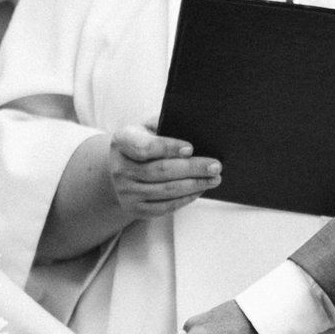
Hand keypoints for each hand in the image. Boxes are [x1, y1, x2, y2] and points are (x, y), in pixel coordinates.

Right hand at [105, 124, 221, 221]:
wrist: (121, 169)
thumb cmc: (142, 142)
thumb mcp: (146, 127)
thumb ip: (164, 124)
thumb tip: (194, 126)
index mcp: (122, 141)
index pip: (144, 147)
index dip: (168, 148)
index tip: (191, 148)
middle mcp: (119, 168)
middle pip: (160, 171)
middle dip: (192, 168)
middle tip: (215, 166)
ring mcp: (125, 192)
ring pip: (165, 190)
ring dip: (194, 185)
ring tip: (214, 179)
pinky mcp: (135, 209)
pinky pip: (164, 207)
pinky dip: (185, 199)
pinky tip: (199, 190)